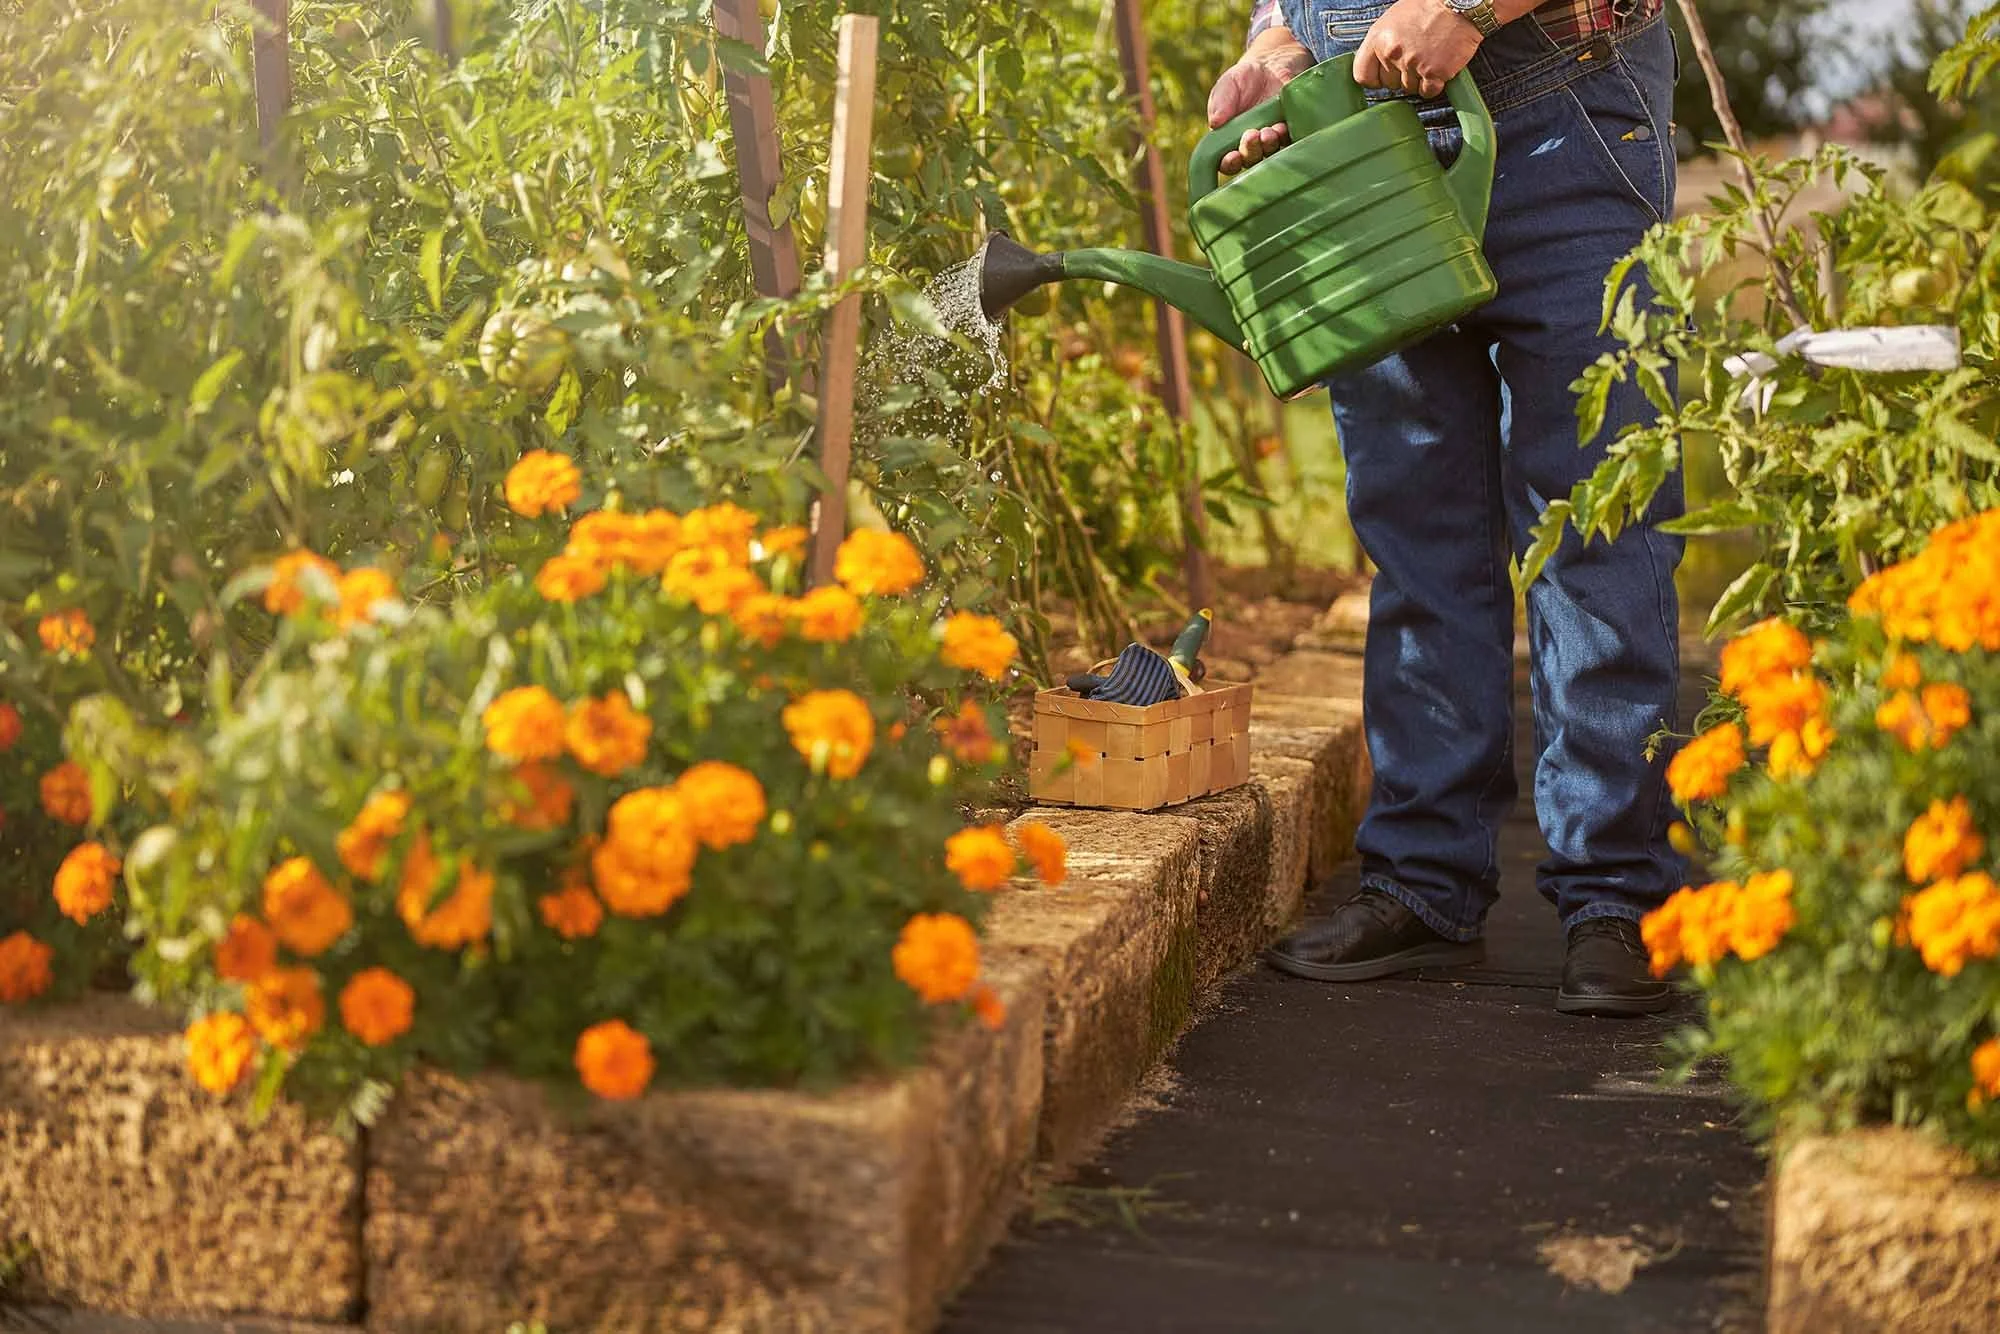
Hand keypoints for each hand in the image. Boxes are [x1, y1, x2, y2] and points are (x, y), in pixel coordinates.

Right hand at [1207, 29, 1314, 175]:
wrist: (1274, 64)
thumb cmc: (1244, 78)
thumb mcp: (1228, 86)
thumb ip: (1220, 103)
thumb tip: (1214, 123)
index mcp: (1230, 141)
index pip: (1227, 163)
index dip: (1229, 164)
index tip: (1232, 156)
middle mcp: (1251, 146)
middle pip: (1250, 161)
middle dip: (1250, 151)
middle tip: (1251, 134)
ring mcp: (1272, 141)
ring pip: (1270, 155)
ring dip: (1268, 146)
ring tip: (1268, 130)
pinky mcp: (1291, 132)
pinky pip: (1290, 142)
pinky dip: (1285, 138)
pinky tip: (1282, 127)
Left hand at [1355, 0, 1482, 99]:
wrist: (1459, 2)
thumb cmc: (1429, 6)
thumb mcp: (1393, 19)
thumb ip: (1382, 43)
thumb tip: (1376, 63)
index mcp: (1378, 39)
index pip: (1362, 75)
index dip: (1374, 79)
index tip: (1382, 78)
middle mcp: (1392, 53)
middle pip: (1389, 84)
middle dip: (1401, 76)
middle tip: (1415, 58)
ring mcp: (1413, 64)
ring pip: (1409, 88)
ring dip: (1419, 79)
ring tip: (1429, 57)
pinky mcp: (1434, 73)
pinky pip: (1428, 92)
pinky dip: (1434, 84)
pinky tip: (1438, 67)